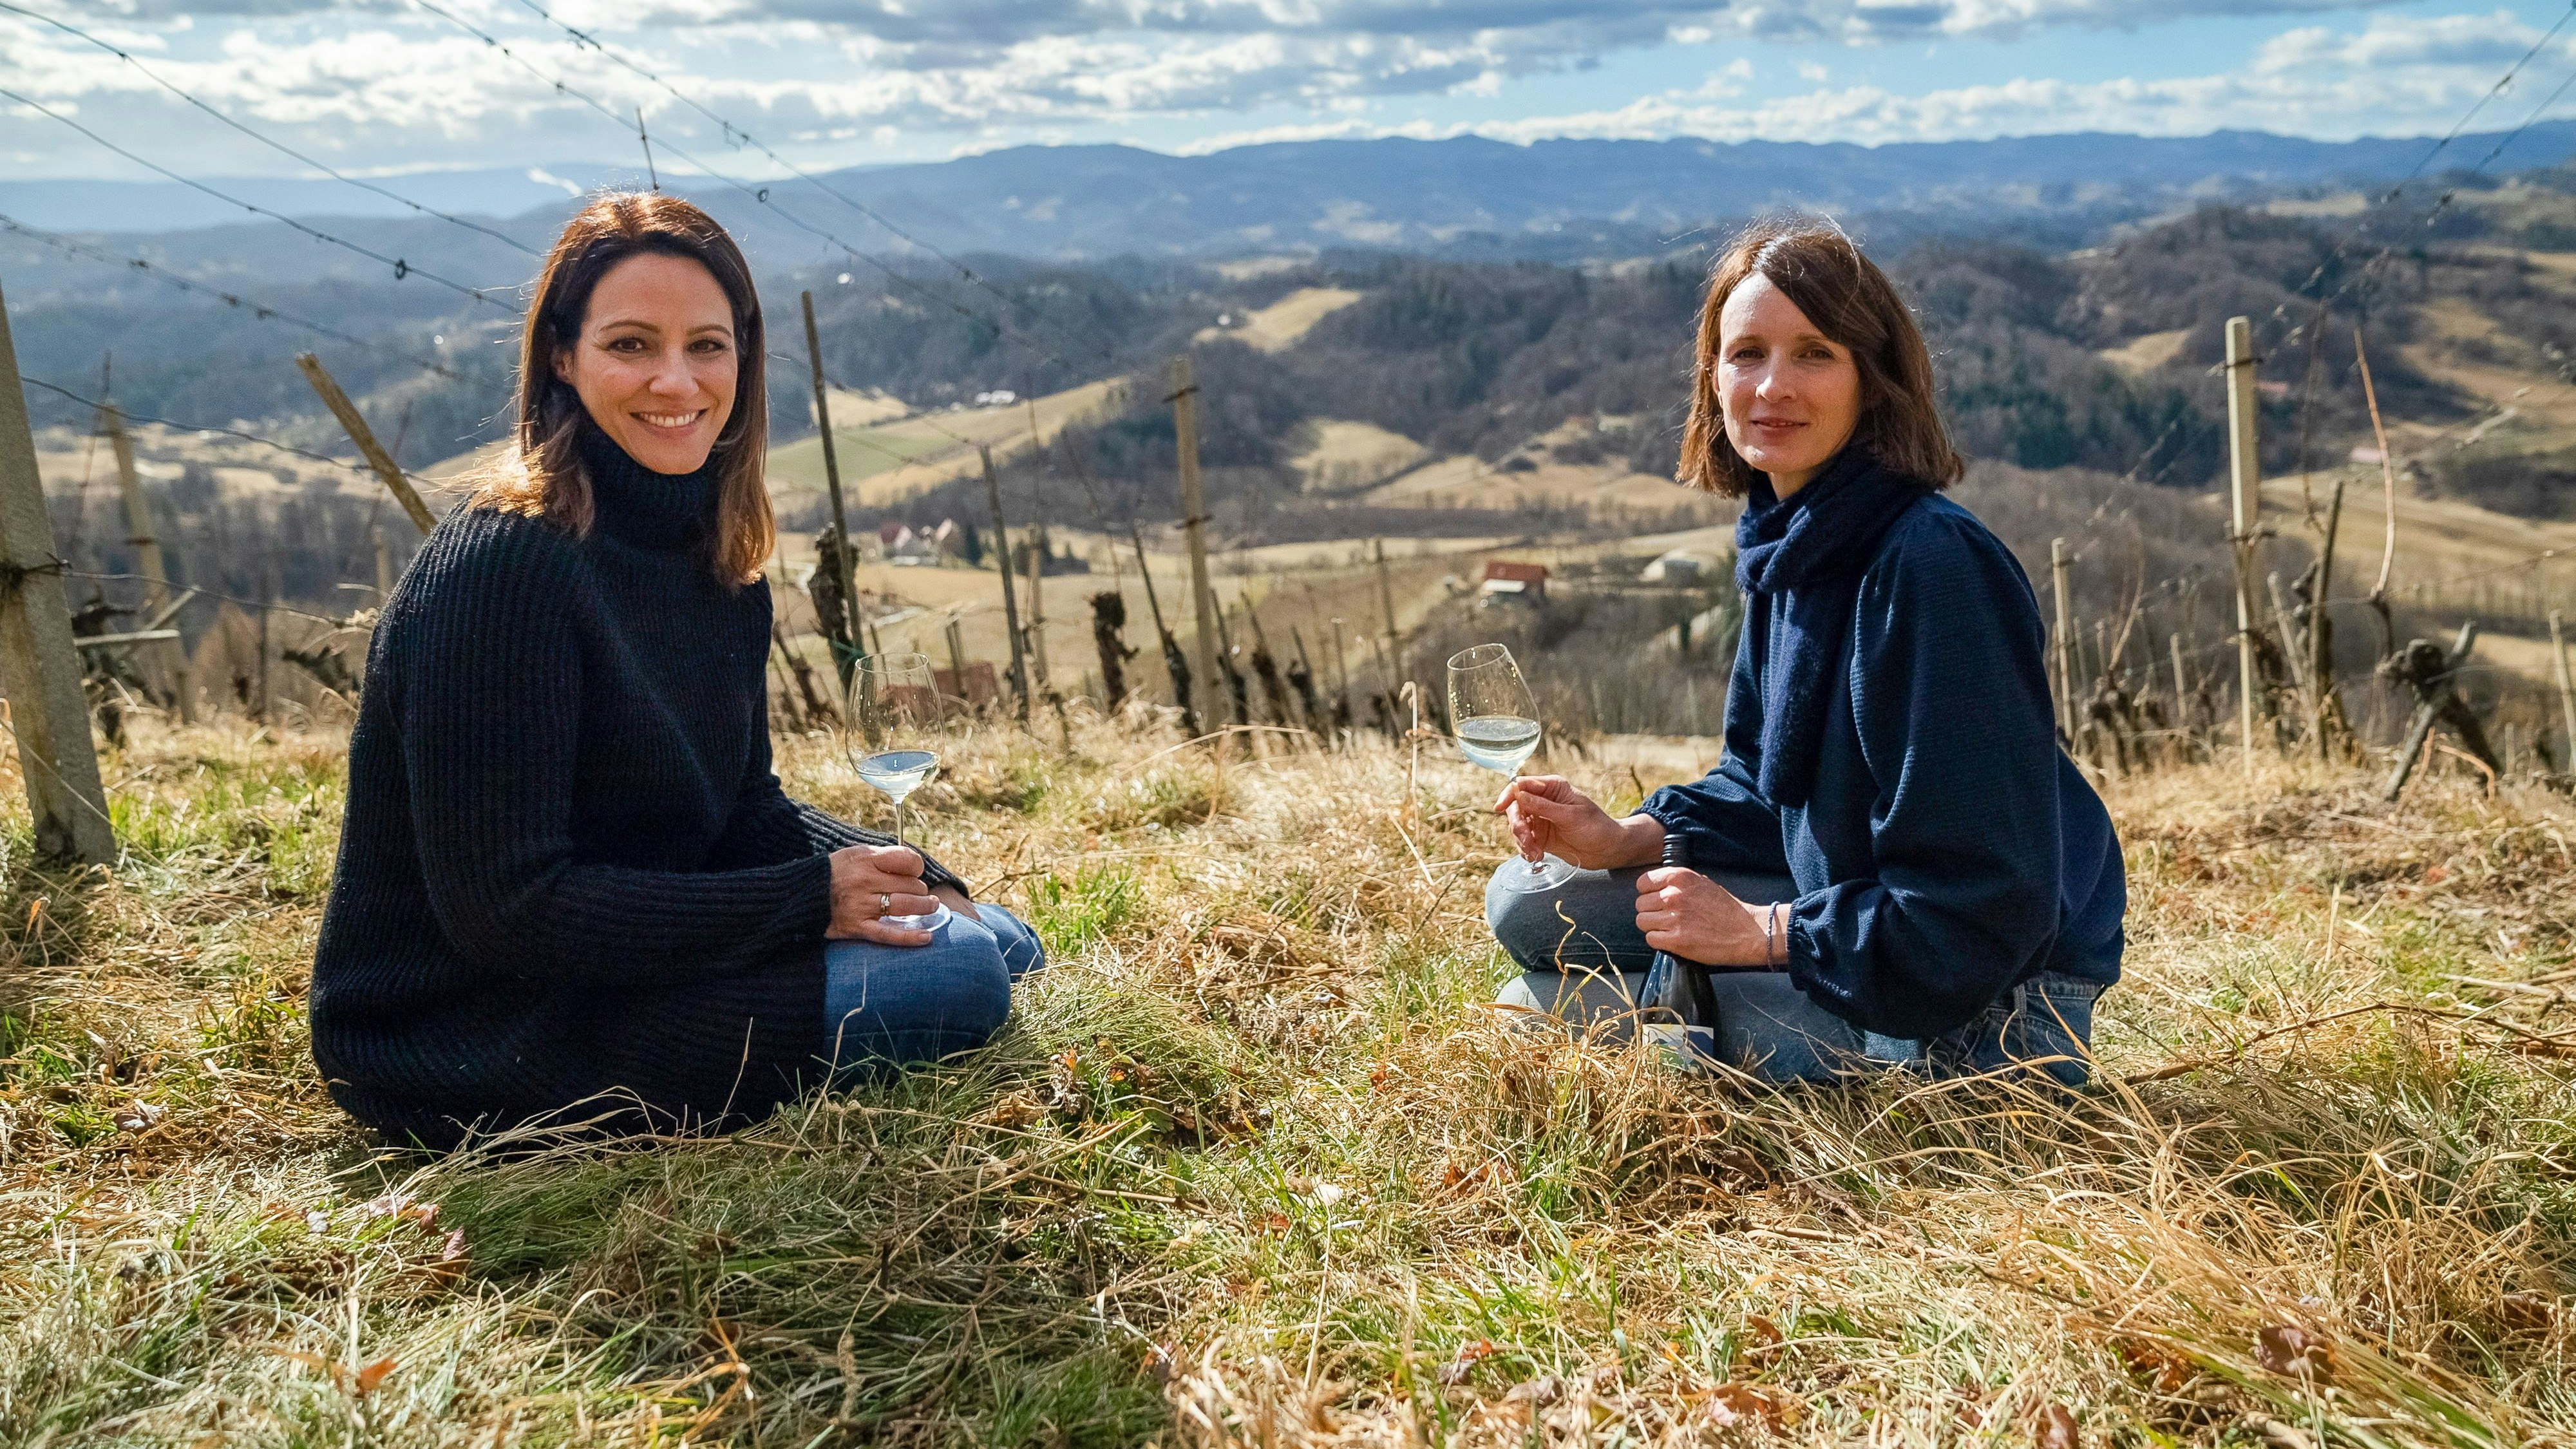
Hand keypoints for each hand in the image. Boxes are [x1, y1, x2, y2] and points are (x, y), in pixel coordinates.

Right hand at [827, 844, 941, 944]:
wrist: (802, 894)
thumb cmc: (835, 872)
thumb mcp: (855, 854)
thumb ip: (883, 857)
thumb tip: (913, 864)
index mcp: (865, 859)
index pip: (906, 860)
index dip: (916, 866)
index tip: (915, 871)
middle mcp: (864, 881)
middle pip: (909, 885)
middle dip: (919, 888)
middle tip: (917, 891)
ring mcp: (861, 906)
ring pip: (904, 906)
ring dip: (923, 907)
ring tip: (931, 905)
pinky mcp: (857, 927)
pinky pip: (888, 934)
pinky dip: (909, 937)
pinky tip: (926, 937)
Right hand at [1492, 776, 1663, 870]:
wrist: (1609, 850)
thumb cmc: (1595, 827)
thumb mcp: (1570, 816)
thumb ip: (1543, 806)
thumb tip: (1518, 795)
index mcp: (1552, 788)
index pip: (1522, 785)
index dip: (1509, 795)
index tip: (1500, 808)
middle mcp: (1543, 801)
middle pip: (1515, 808)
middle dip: (1517, 825)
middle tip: (1527, 840)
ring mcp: (1540, 820)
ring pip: (1517, 826)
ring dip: (1521, 841)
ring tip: (1535, 853)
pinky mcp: (1540, 837)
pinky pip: (1523, 842)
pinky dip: (1525, 850)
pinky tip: (1536, 857)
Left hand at [1635, 867, 1776, 967]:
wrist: (1747, 932)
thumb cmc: (1726, 908)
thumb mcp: (1702, 883)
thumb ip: (1679, 883)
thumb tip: (1657, 886)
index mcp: (1680, 877)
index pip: (1643, 882)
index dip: (1647, 893)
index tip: (1656, 899)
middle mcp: (1673, 895)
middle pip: (1640, 904)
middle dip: (1651, 911)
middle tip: (1665, 917)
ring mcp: (1674, 918)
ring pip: (1642, 922)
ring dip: (1653, 926)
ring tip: (1669, 928)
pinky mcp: (1676, 940)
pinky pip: (1651, 939)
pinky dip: (1659, 940)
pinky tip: (1672, 939)